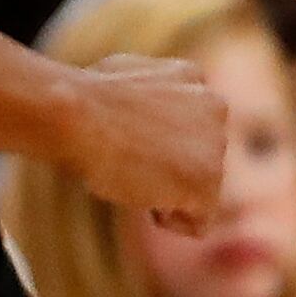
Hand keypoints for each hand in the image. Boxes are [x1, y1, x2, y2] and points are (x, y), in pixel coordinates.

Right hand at [59, 53, 228, 223]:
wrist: (80, 116)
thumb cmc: (84, 99)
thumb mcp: (124, 74)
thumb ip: (149, 92)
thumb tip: (138, 102)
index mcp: (193, 79)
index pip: (191, 123)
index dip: (159, 143)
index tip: (130, 144)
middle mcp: (214, 107)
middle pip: (200, 156)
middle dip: (168, 167)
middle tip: (127, 163)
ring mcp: (215, 145)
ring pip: (201, 187)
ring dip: (168, 192)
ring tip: (132, 178)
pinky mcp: (207, 180)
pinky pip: (199, 220)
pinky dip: (172, 221)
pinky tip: (145, 203)